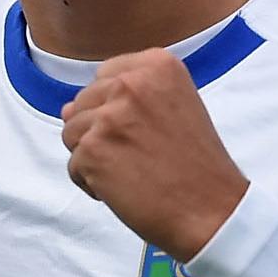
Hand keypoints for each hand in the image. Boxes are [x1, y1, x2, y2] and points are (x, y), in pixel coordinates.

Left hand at [58, 48, 249, 261]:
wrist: (212, 210)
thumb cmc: (195, 165)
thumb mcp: (171, 112)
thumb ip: (121, 101)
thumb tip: (66, 109)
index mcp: (157, 65)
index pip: (105, 76)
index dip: (116, 107)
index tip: (143, 129)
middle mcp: (132, 83)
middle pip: (84, 103)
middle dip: (101, 133)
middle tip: (142, 156)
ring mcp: (110, 116)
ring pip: (72, 133)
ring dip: (95, 158)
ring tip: (133, 171)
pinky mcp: (93, 149)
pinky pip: (74, 165)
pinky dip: (92, 183)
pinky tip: (126, 189)